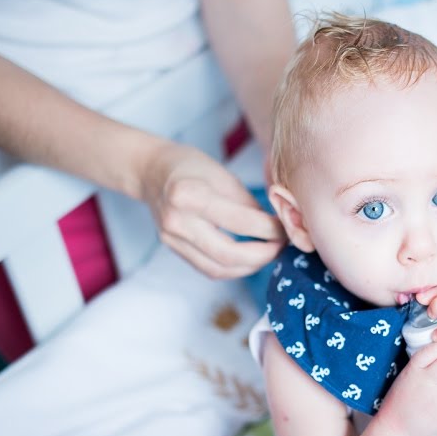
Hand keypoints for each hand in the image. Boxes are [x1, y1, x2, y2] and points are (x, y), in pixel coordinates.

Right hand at [141, 141, 285, 277]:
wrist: (151, 171)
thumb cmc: (190, 166)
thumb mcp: (223, 175)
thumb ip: (248, 204)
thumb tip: (275, 228)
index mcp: (189, 195)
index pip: (240, 222)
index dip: (269, 230)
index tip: (285, 228)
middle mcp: (177, 221)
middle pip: (228, 255)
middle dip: (262, 256)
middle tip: (281, 246)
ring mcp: (171, 239)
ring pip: (218, 269)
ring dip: (250, 267)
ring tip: (268, 254)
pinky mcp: (173, 249)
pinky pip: (207, 268)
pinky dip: (233, 268)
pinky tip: (248, 259)